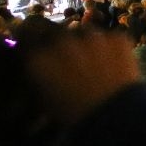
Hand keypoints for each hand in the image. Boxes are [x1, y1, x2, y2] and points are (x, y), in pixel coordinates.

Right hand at [24, 29, 138, 125]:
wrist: (116, 113)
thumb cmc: (75, 113)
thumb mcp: (46, 98)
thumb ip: (41, 75)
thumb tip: (42, 66)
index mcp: (39, 57)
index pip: (28, 37)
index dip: (36, 44)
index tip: (42, 51)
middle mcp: (62, 40)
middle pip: (57, 32)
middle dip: (61, 42)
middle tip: (71, 58)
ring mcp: (91, 36)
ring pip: (85, 32)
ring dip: (87, 43)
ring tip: (96, 62)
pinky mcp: (116, 37)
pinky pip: (111, 38)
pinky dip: (111, 48)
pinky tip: (115, 65)